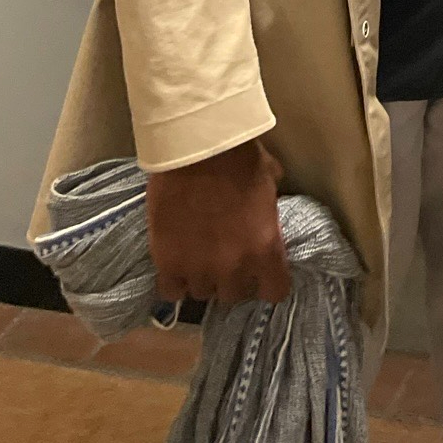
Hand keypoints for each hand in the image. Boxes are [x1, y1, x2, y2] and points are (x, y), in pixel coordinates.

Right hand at [146, 138, 289, 305]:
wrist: (195, 148)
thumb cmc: (238, 157)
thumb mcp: (270, 180)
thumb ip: (269, 208)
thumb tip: (266, 212)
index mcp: (265, 247)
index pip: (275, 291)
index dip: (269, 281)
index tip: (262, 271)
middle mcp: (234, 267)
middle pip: (235, 295)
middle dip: (233, 278)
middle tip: (226, 257)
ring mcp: (198, 269)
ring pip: (203, 293)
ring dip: (203, 277)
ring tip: (198, 256)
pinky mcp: (167, 263)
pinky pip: (171, 291)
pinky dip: (175, 280)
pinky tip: (176, 262)